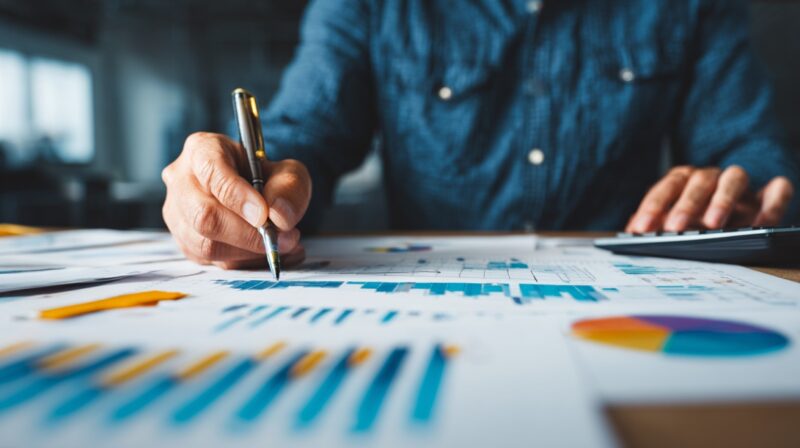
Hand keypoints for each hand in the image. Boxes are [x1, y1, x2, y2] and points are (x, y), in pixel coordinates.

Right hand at [162, 132, 311, 268]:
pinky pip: (211, 261)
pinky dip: (245, 262)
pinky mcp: (185, 242)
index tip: (264, 215)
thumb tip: (279, 216)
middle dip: (247, 234)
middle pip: (203, 215)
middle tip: (282, 238)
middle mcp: (181, 180)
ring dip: (248, 251)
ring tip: (280, 245)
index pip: (211, 173)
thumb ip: (289, 188)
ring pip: (204, 244)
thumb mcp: (288, 172)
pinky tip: (268, 254)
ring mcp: (177, 214)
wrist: (256, 193)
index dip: (238, 197)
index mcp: (202, 149)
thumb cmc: (267, 177)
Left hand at [626, 165, 793, 232]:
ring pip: (734, 178)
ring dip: (723, 198)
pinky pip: (776, 191)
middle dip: (685, 204)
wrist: (738, 220)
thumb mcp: (674, 225)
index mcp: (684, 182)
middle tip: (675, 228)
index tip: (640, 229)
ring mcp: (741, 186)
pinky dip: (771, 204)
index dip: (652, 207)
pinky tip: (760, 224)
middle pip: (698, 181)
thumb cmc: (697, 222)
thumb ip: (654, 227)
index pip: (666, 188)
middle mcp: (711, 179)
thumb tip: (627, 234)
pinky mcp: (769, 195)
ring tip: (714, 224)